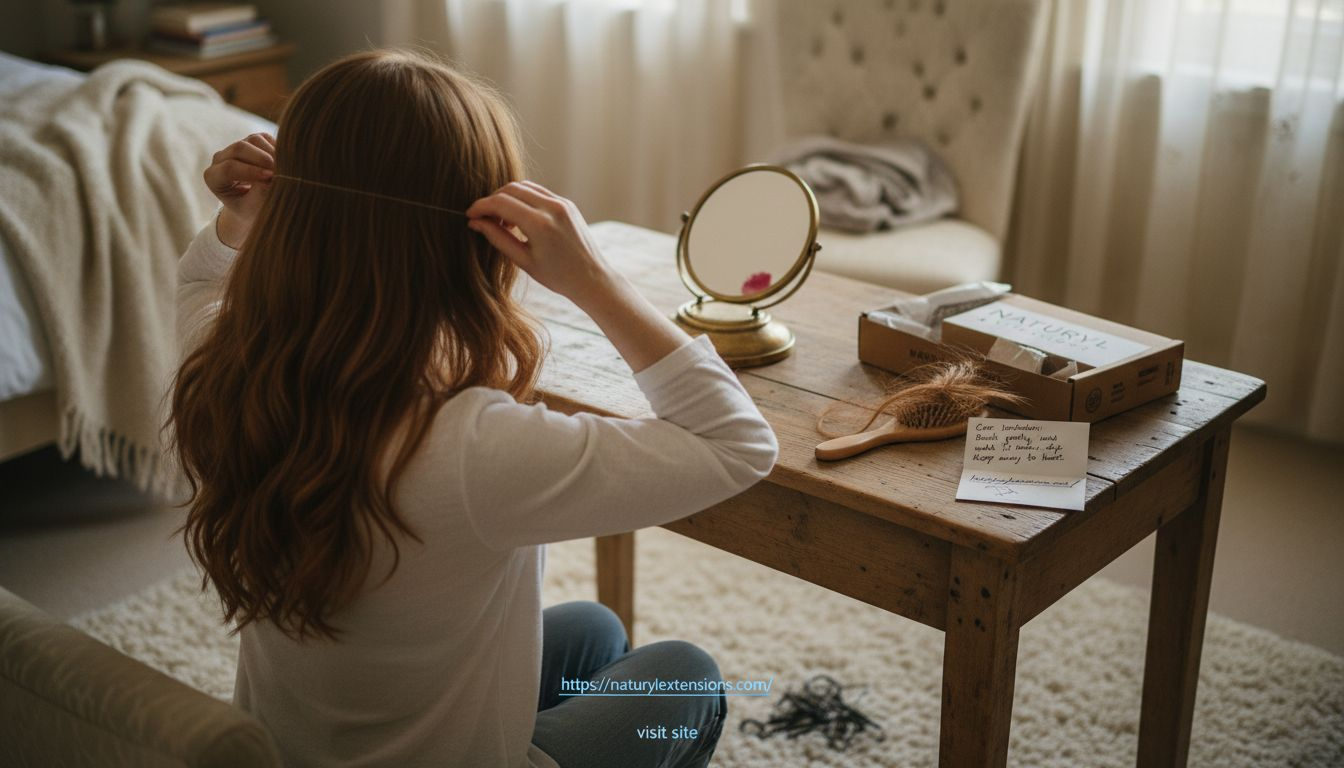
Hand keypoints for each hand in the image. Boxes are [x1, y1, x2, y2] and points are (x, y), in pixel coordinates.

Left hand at [203, 133, 275, 248]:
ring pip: (253, 140)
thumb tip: (274, 176)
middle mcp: (220, 159)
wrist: (253, 207)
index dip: (251, 171)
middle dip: (262, 158)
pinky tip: (285, 163)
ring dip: (272, 153)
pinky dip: (277, 148)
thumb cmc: (250, 211)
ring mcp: (235, 148)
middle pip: (239, 148)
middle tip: (281, 171)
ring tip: (285, 168)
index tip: (271, 178)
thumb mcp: (253, 208)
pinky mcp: (251, 142)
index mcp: (213, 177)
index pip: (229, 168)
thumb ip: (259, 194)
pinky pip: (265, 138)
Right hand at [465, 181, 614, 304]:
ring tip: (502, 221)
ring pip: (524, 186)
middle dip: (493, 200)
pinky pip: (538, 192)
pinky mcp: (567, 204)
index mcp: (540, 224)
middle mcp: (552, 207)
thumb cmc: (557, 276)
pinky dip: (523, 199)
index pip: (501, 202)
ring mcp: (562, 202)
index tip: (469, 216)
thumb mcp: (523, 260)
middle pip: (511, 189)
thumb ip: (498, 238)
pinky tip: (518, 219)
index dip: (481, 207)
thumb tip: (475, 222)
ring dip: (508, 198)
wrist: (592, 278)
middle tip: (484, 219)